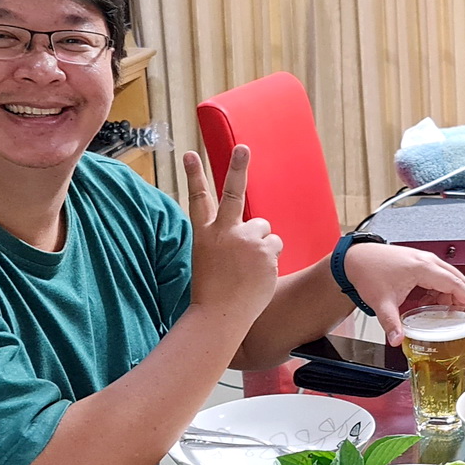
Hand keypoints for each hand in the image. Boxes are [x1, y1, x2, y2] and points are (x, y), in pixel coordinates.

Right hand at [183, 147, 282, 322]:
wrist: (220, 316)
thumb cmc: (214, 292)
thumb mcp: (211, 259)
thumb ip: (230, 240)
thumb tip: (258, 230)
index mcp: (205, 234)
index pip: (198, 199)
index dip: (194, 175)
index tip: (190, 153)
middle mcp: (225, 232)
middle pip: (233, 192)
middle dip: (238, 167)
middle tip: (243, 148)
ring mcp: (246, 240)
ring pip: (265, 229)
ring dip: (262, 244)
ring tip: (248, 267)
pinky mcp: (265, 251)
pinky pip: (275, 246)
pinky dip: (270, 258)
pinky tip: (257, 275)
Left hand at [341, 243, 464, 344]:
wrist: (355, 259)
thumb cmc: (368, 272)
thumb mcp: (381, 302)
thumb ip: (391, 323)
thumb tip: (398, 340)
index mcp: (422, 268)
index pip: (455, 284)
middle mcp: (426, 261)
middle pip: (456, 279)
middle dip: (462, 299)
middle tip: (463, 317)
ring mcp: (423, 259)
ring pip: (448, 277)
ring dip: (450, 294)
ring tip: (444, 313)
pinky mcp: (418, 262)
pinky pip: (438, 275)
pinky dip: (440, 289)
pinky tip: (430, 302)